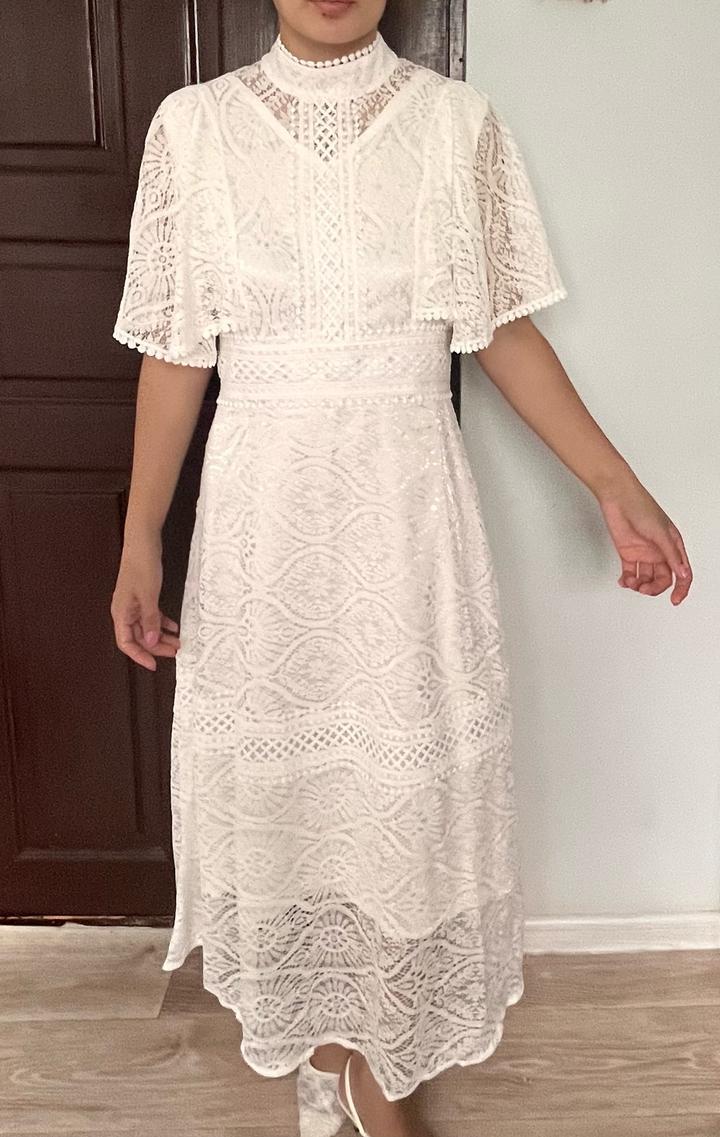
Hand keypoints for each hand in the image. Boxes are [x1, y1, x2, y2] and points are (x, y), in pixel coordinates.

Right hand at [110, 539, 179, 669]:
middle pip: (139, 637)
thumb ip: (150, 619)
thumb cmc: (142, 566)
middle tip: (175, 651)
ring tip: (178, 641)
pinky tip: (174, 626)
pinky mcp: (143, 596)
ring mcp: (134, 603)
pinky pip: (151, 615)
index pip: (126, 643)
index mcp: (121, 613)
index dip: (140, 655)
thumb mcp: (149, 595)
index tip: (155, 665)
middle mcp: (125, 611)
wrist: (143, 541)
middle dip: (156, 646)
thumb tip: (152, 642)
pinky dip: (162, 621)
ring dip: (161, 635)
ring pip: (147, 627)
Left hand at [597, 479, 691, 605]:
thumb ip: (671, 555)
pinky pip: (630, 572)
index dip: (681, 588)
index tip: (675, 600)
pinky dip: (627, 580)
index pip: (682, 572)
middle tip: (644, 589)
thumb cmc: (642, 508)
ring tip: (631, 582)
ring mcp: (643, 553)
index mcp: (673, 545)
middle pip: (662, 578)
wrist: (617, 498)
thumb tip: (683, 574)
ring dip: (639, 584)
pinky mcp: (628, 553)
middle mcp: (659, 551)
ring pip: (646, 578)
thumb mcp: (661, 533)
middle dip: (654, 588)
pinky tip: (624, 580)